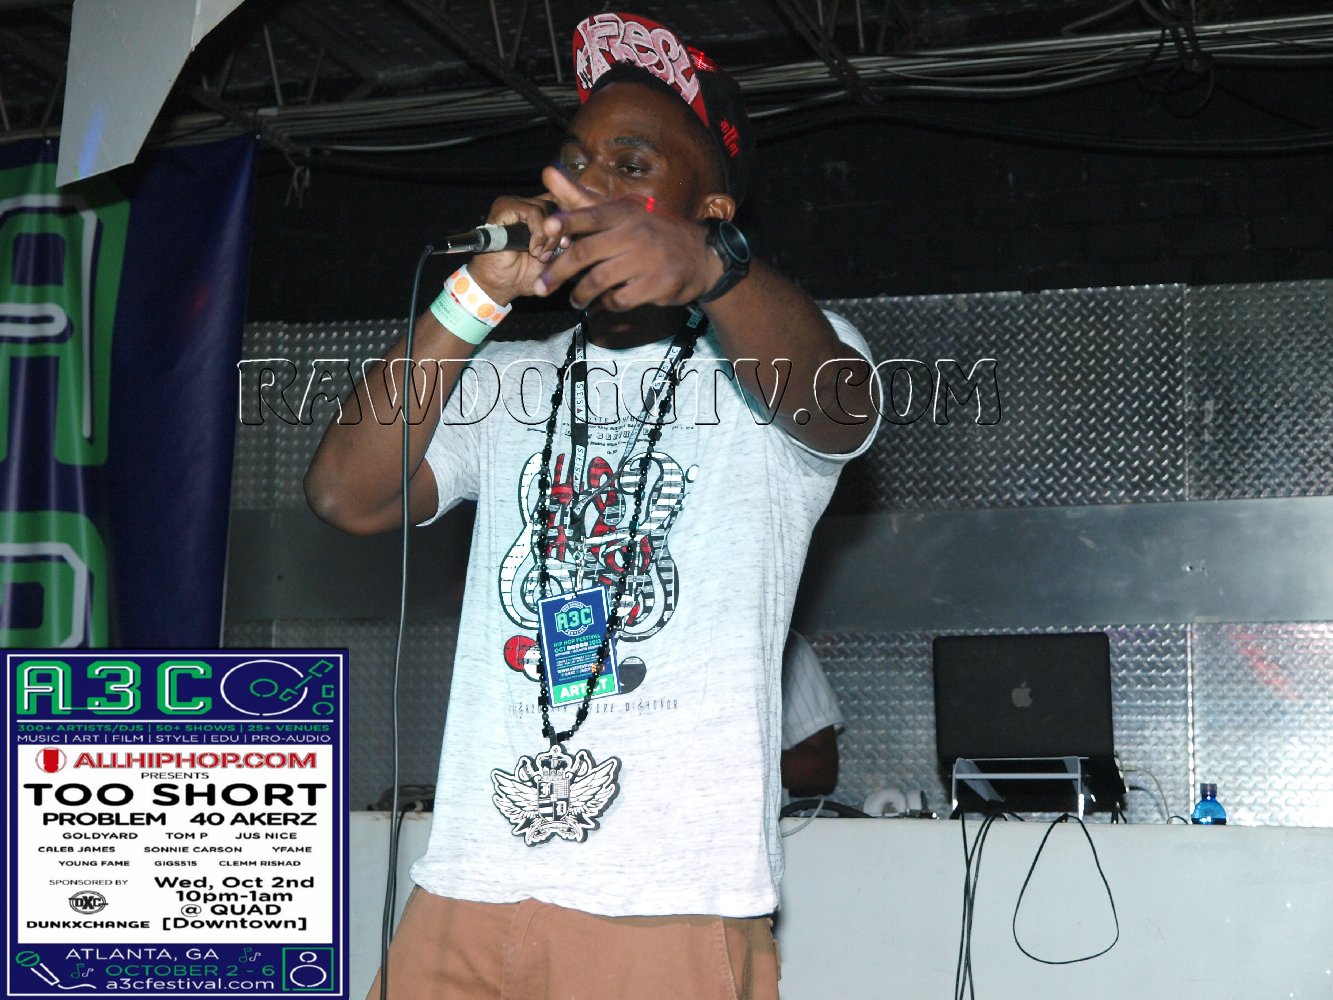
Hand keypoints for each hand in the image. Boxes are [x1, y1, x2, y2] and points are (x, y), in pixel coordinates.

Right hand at [464, 193, 562, 303]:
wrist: (500, 285)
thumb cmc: (526, 273)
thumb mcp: (556, 256)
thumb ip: (569, 240)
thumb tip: (589, 228)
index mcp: (540, 212)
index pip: (565, 202)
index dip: (573, 221)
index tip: (571, 243)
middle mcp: (528, 203)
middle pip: (559, 203)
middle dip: (562, 231)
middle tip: (554, 252)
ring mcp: (516, 203)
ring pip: (548, 208)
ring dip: (549, 236)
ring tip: (541, 255)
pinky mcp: (505, 207)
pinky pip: (533, 212)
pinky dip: (537, 233)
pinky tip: (533, 249)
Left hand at [532, 166, 722, 310]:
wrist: (701, 257)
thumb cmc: (652, 234)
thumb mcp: (621, 213)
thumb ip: (581, 200)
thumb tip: (546, 171)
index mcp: (624, 213)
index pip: (591, 214)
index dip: (568, 221)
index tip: (548, 229)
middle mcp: (635, 233)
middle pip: (587, 252)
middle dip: (559, 272)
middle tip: (541, 288)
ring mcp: (648, 259)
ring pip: (600, 279)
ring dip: (581, 293)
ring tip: (575, 300)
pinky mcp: (658, 284)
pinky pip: (621, 298)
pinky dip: (608, 303)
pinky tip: (607, 301)